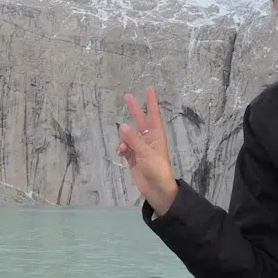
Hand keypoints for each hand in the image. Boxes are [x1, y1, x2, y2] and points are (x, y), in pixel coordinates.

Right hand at [117, 87, 177, 214]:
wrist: (156, 189)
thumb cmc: (156, 168)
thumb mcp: (145, 152)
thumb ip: (133, 139)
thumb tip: (122, 126)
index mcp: (156, 135)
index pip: (153, 114)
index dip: (151, 101)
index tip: (149, 88)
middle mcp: (148, 138)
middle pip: (139, 120)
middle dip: (133, 109)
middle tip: (127, 96)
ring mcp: (140, 147)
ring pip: (128, 135)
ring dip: (123, 139)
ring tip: (123, 148)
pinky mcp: (133, 156)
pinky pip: (124, 146)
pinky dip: (121, 148)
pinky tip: (120, 153)